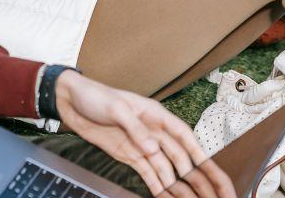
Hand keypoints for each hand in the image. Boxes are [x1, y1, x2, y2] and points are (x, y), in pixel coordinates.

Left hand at [55, 71, 233, 197]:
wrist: (72, 101)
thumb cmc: (96, 97)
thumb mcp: (116, 108)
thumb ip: (136, 128)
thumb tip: (154, 148)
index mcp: (156, 116)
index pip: (185, 137)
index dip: (200, 154)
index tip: (212, 171)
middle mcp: (154, 132)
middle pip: (181, 158)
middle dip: (197, 176)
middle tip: (212, 193)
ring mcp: (143, 146)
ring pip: (167, 169)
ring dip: (179, 185)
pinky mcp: (129, 156)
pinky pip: (148, 173)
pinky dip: (158, 186)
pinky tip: (168, 196)